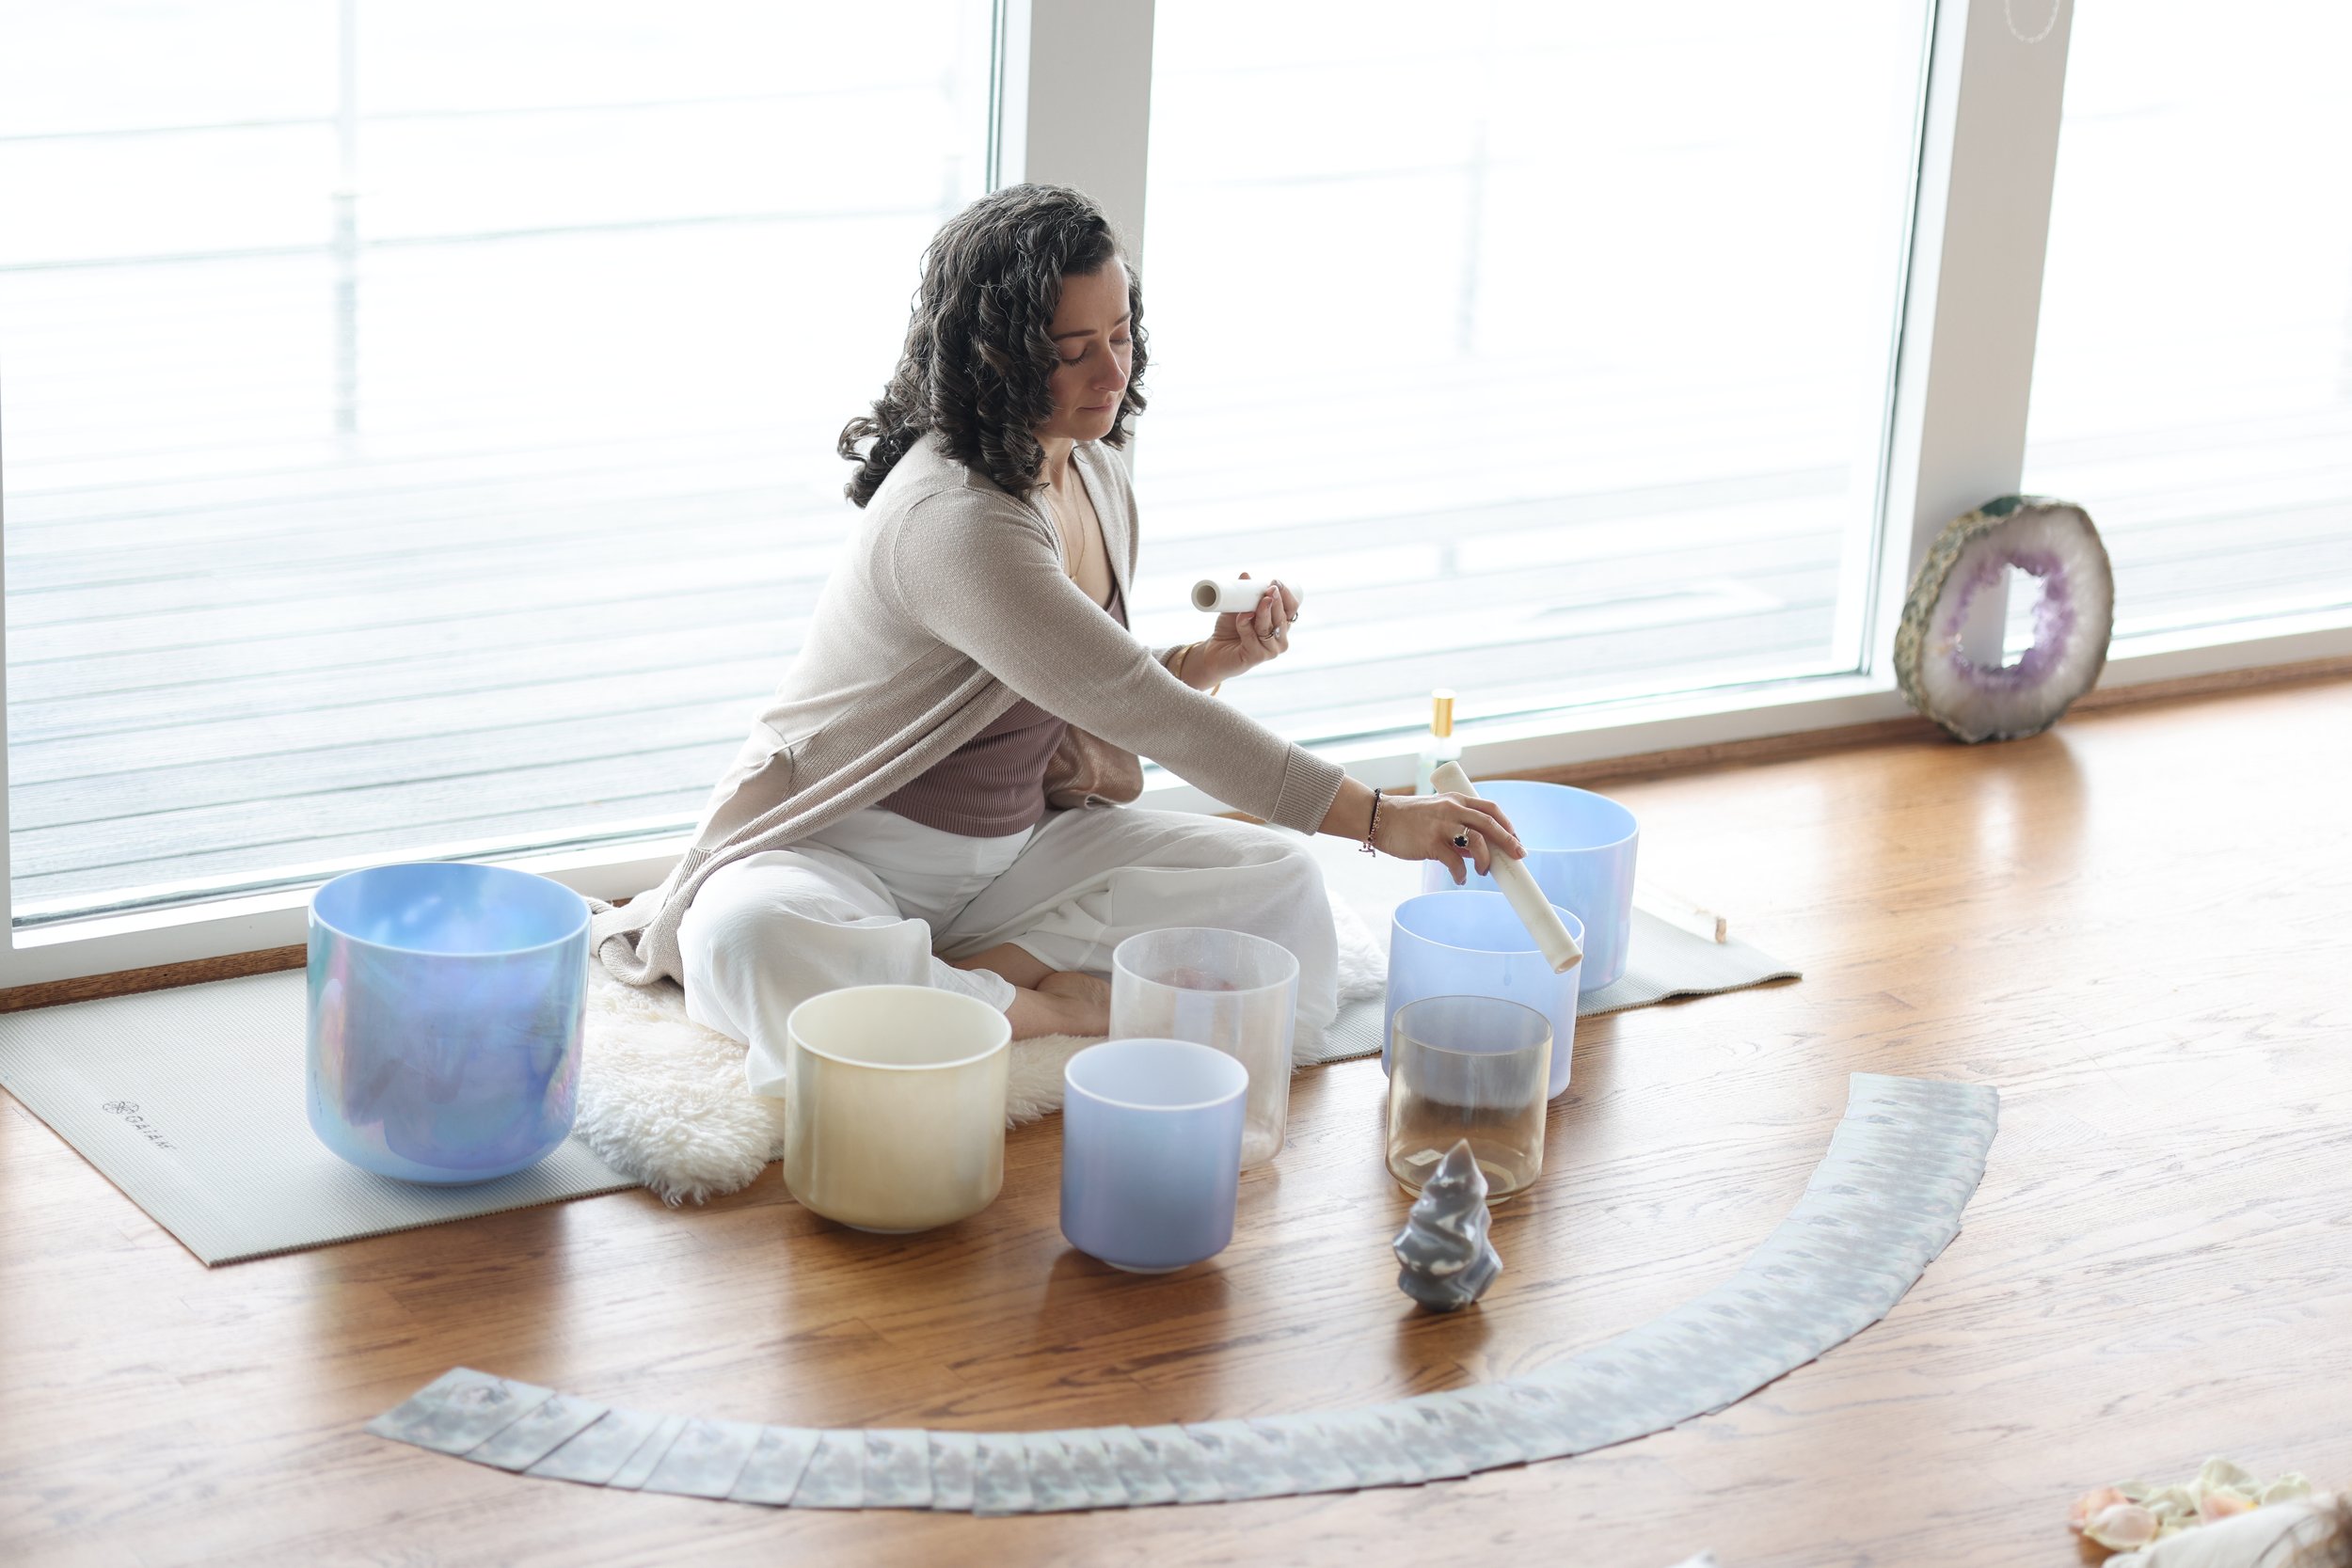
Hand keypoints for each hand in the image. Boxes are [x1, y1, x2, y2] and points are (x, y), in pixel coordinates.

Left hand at [1195, 571, 1298, 684]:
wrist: (1213, 652)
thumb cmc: (1229, 630)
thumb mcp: (1237, 608)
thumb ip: (1243, 594)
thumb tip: (1245, 575)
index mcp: (1280, 625)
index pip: (1291, 610)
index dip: (1287, 596)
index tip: (1275, 582)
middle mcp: (1279, 639)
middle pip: (1282, 618)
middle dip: (1277, 602)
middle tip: (1270, 588)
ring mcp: (1270, 650)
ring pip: (1268, 628)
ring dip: (1264, 612)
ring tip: (1260, 601)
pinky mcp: (1257, 657)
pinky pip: (1252, 637)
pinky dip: (1246, 625)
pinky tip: (1243, 616)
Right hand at [1375, 791, 1524, 884]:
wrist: (1378, 818)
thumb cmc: (1407, 820)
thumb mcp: (1436, 816)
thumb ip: (1456, 830)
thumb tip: (1476, 853)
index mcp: (1456, 800)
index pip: (1490, 809)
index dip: (1508, 824)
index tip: (1516, 839)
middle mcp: (1452, 809)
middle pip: (1490, 824)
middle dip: (1509, 842)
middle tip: (1518, 856)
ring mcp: (1442, 825)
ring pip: (1477, 842)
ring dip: (1485, 860)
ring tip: (1482, 871)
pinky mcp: (1430, 843)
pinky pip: (1455, 862)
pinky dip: (1462, 874)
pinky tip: (1461, 878)